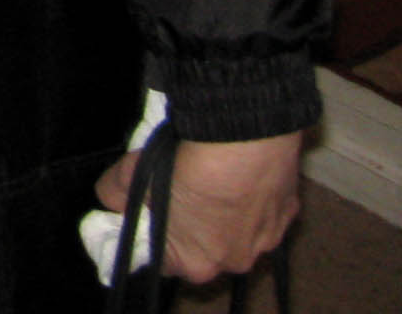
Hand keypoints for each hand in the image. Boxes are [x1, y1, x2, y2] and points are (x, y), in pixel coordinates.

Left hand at [94, 131, 303, 282]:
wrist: (243, 138)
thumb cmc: (187, 166)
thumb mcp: (132, 176)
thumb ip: (115, 195)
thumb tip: (112, 200)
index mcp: (195, 263)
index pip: (164, 260)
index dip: (152, 236)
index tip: (148, 214)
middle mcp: (235, 262)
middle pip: (203, 248)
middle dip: (190, 226)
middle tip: (180, 193)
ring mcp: (267, 241)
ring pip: (237, 231)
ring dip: (224, 213)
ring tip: (212, 180)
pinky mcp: (289, 214)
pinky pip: (262, 212)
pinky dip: (251, 197)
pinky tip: (239, 173)